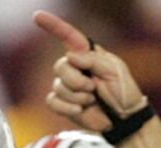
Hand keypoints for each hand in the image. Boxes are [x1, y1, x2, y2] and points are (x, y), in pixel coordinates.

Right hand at [34, 10, 148, 131]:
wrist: (122, 118)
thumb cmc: (123, 91)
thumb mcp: (114, 69)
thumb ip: (93, 60)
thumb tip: (71, 56)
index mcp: (87, 54)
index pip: (68, 36)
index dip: (53, 25)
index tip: (37, 16)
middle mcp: (74, 68)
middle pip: (60, 67)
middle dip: (76, 80)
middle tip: (92, 88)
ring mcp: (67, 86)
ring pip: (58, 86)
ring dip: (76, 96)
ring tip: (92, 100)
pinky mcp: (62, 104)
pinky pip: (52, 101)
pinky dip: (66, 107)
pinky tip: (80, 110)